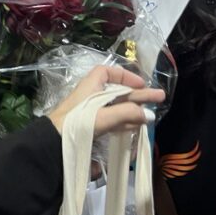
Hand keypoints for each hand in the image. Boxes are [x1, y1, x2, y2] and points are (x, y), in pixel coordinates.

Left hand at [49, 65, 163, 136]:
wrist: (54, 142)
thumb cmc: (77, 123)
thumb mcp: (103, 116)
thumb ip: (126, 114)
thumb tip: (148, 114)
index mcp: (90, 86)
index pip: (107, 72)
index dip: (125, 75)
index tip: (141, 83)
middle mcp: (91, 95)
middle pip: (118, 91)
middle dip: (138, 94)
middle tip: (160, 97)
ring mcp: (91, 111)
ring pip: (116, 106)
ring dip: (135, 109)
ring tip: (154, 114)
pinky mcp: (91, 125)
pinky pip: (112, 119)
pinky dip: (125, 120)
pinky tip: (137, 125)